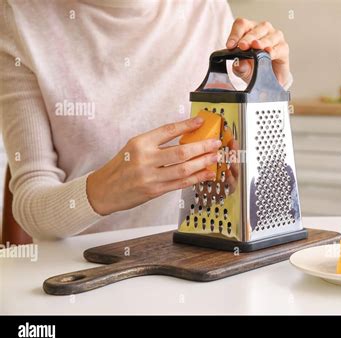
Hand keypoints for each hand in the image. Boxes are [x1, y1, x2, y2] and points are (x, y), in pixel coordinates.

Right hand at [87, 117, 220, 214]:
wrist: (103, 190)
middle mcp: (145, 159)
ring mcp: (150, 176)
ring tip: (215, 157)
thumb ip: (156, 143)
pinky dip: (196, 178)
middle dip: (202, 147)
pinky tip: (205, 173)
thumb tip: (185, 137)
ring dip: (203, 163)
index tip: (200, 121)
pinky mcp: (154, 191)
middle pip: (181, 151)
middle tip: (215, 143)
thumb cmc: (120, 167)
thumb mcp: (133, 147)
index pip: (168, 130)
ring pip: (184, 169)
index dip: (187, 125)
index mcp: (140, 143)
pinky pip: (180, 183)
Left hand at [226, 18, 290, 86]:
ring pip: (267, 36)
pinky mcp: (283, 48)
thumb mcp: (243, 70)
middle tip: (242, 46)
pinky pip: (279, 48)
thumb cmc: (255, 69)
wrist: (268, 80)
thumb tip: (238, 64)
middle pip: (254, 29)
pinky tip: (268, 53)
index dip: (235, 34)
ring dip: (261, 42)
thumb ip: (239, 67)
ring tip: (255, 47)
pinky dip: (273, 51)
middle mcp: (262, 30)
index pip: (241, 25)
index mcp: (249, 30)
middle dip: (247, 38)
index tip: (230, 45)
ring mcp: (274, 37)